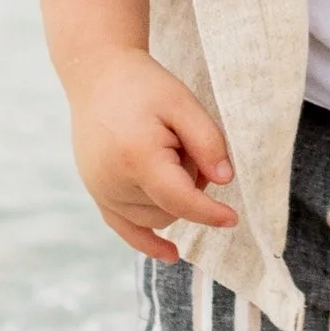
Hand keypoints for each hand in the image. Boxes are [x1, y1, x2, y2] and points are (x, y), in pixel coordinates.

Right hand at [67, 48, 238, 261]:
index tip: (232, 218)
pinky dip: (147, 242)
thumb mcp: (184, 103)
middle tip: (184, 143)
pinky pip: (125, 229)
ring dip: (171, 198)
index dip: (209, 212)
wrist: (98, 75)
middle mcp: (113, 182)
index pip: (180, 200)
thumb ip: (208, 142)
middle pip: (170, 209)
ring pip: (154, 218)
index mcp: (136, 157)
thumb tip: (225, 182)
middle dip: (189, 187)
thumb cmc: (143, 86)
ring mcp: (101, 191)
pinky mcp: (97, 193)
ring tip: (165, 152)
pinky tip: (170, 254)